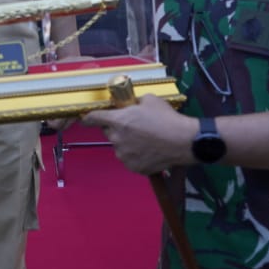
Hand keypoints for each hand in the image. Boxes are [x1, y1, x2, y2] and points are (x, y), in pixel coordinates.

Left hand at [82, 95, 196, 174]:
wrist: (183, 141)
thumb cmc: (166, 117)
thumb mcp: (148, 100)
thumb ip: (133, 103)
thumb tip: (129, 106)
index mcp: (118, 121)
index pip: (93, 118)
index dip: (88, 118)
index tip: (85, 119)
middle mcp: (117, 139)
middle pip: (109, 132)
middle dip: (117, 129)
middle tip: (134, 126)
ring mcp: (124, 155)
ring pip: (119, 147)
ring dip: (126, 143)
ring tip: (145, 140)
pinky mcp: (134, 167)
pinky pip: (129, 159)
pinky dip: (136, 155)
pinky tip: (149, 150)